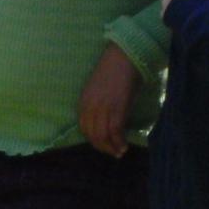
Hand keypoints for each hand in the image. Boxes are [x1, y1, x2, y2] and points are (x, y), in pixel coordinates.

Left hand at [77, 42, 139, 157]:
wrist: (124, 56)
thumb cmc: (115, 69)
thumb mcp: (100, 89)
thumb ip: (100, 103)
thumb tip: (108, 117)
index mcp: (84, 101)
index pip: (84, 127)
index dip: (93, 139)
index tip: (103, 144)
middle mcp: (90, 107)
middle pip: (92, 134)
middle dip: (102, 147)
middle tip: (113, 152)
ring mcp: (103, 108)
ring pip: (103, 135)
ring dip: (112, 147)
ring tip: (120, 152)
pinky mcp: (117, 108)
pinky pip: (115, 130)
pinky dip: (119, 141)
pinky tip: (124, 146)